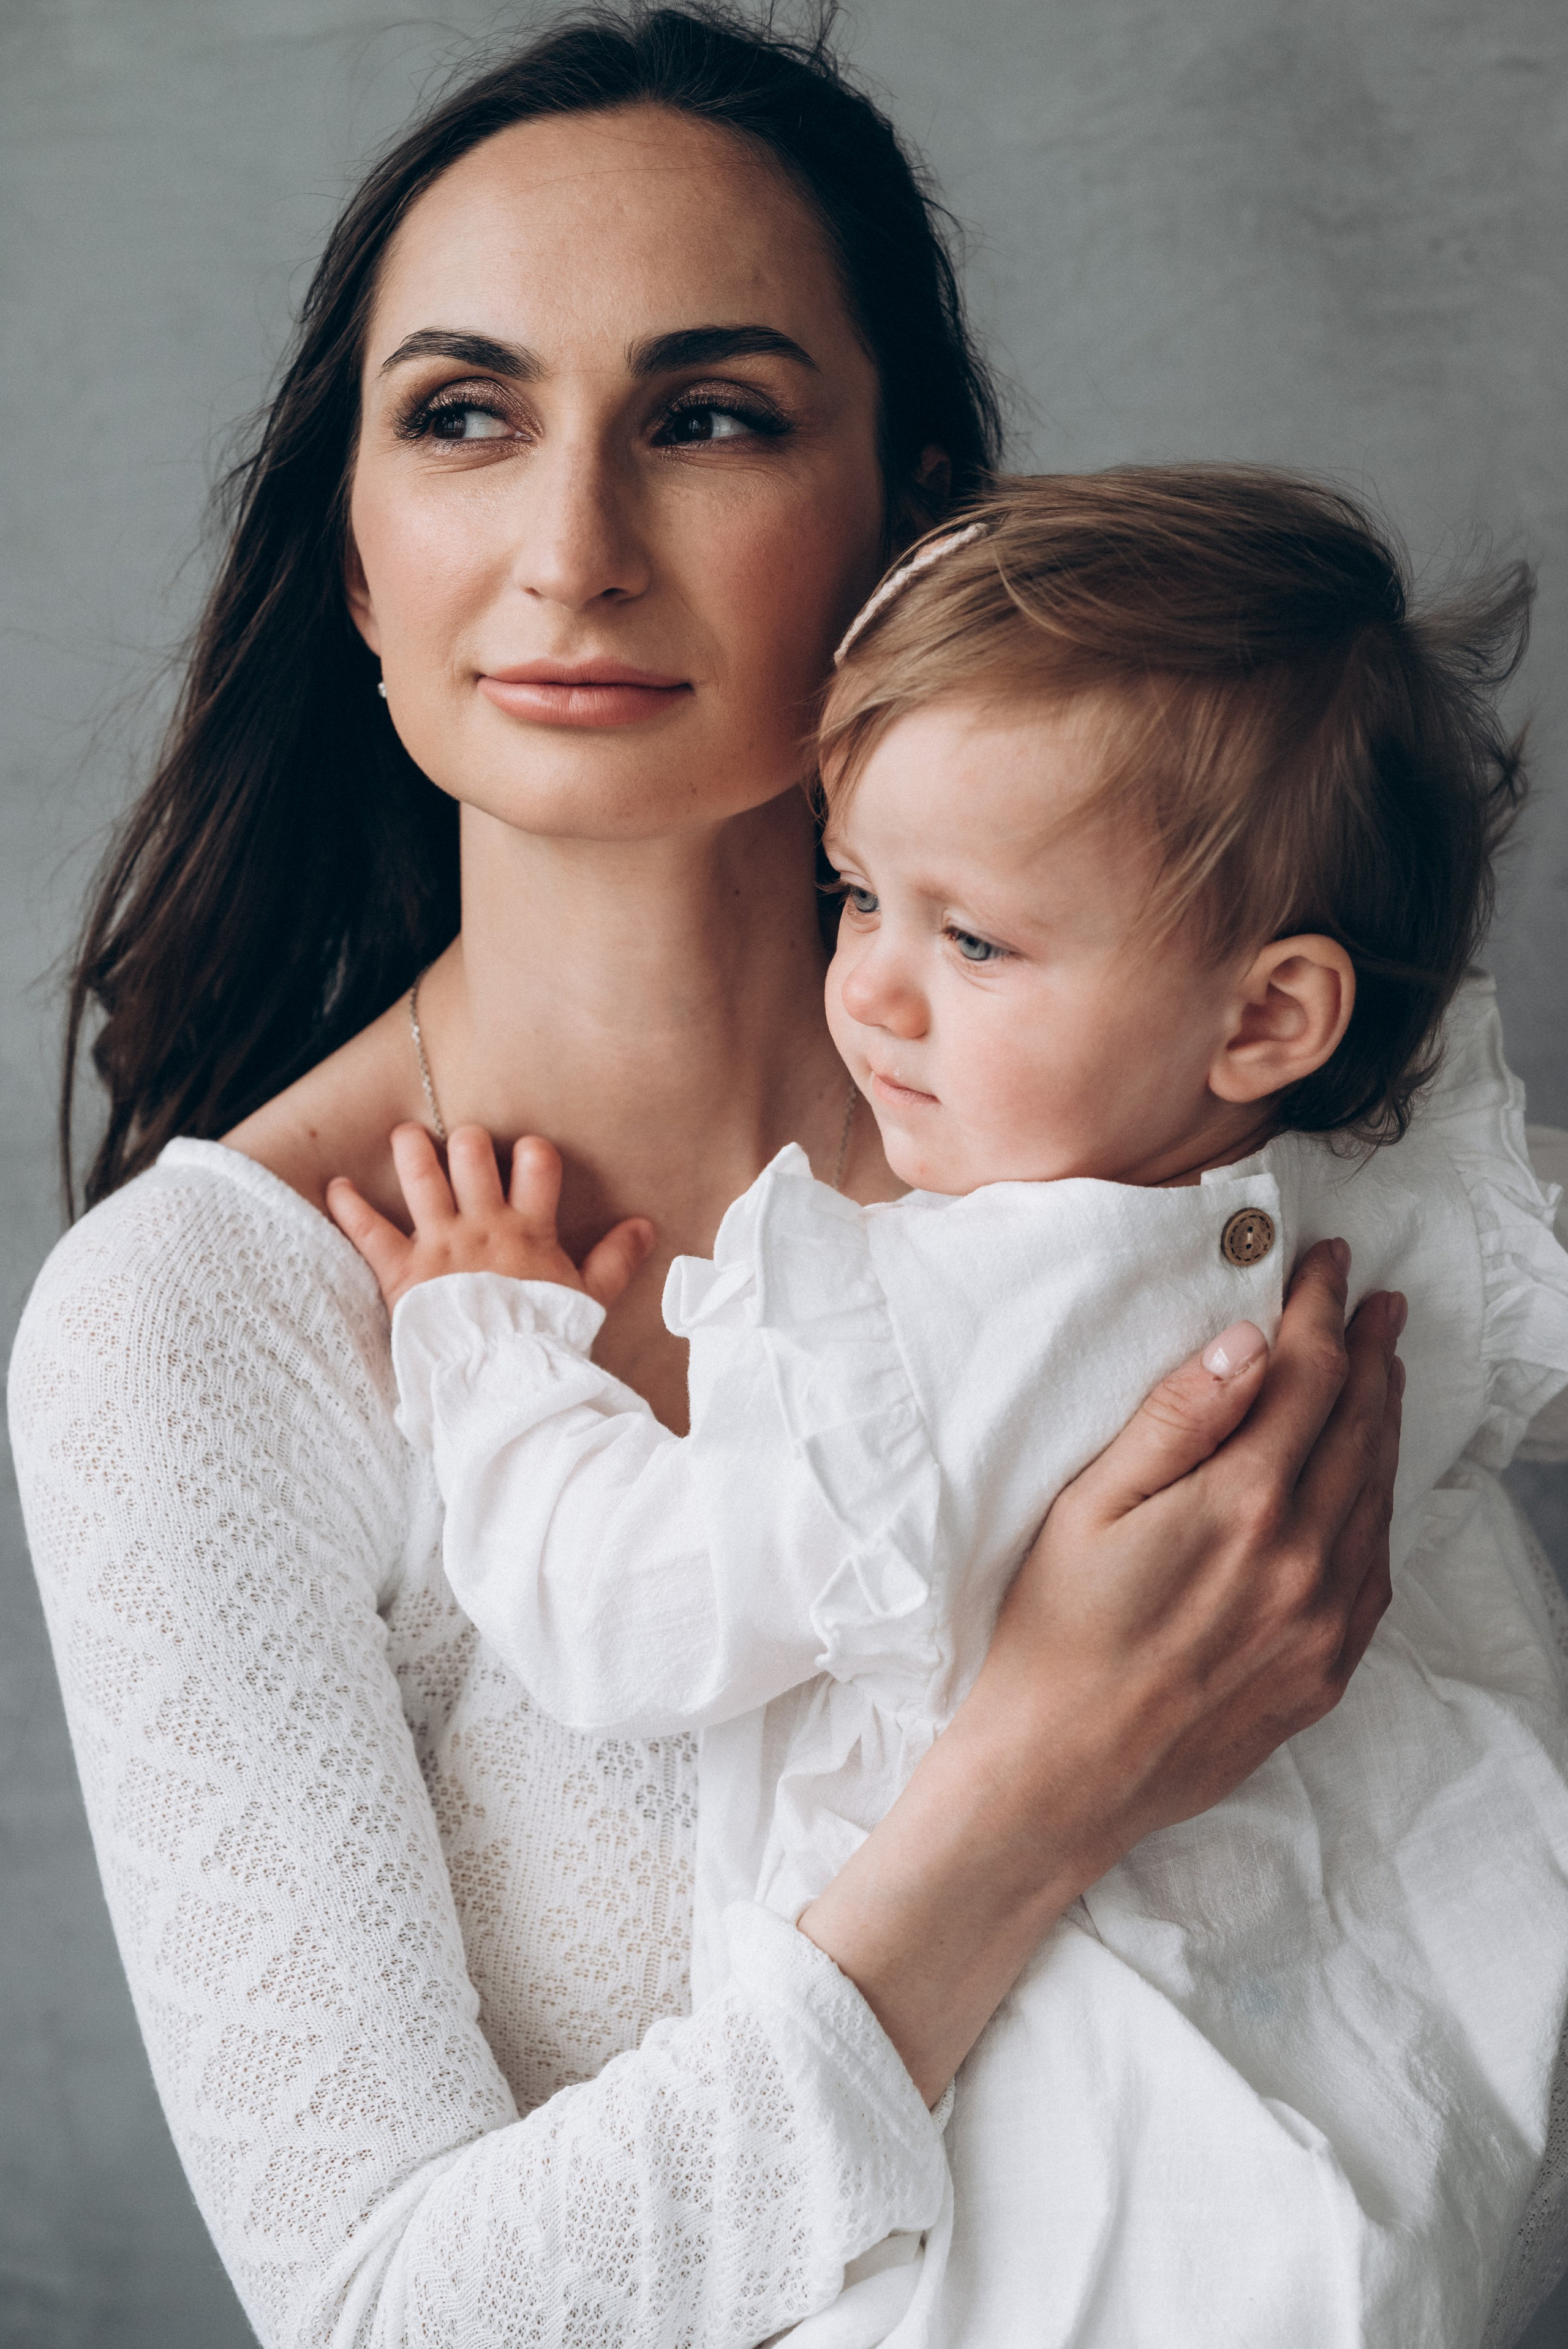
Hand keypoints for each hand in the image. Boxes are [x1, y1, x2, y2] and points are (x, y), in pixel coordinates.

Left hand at [326, 1123, 654, 1316]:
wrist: (502, 1379)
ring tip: (405, 1135)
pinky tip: (335, 1186)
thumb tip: (647, 1224)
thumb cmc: (546, 1339)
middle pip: (473, 1154)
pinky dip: (348, 1206)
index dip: (531, 1151)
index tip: (526, 1155)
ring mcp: (439, 1243)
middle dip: (467, 1141)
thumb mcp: (590, 1298)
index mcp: (528, 1228)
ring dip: (411, 1148)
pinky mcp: (401, 1270)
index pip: (536, 1161)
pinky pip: (367, 1229)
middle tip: (461, 1143)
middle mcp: (482, 1224)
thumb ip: (616, 1258)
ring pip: (421, 1175)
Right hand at [801, 1240, 1403, 2102]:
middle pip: (1359, 1426)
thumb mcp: (1090, 1506)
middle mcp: (1304, 1560)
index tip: (1328, 1265)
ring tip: (1381, 1369)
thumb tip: (1246, 1342)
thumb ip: (1177, 1419)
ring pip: (1377, 1493)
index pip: (1308, 1375)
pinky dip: (1379, 1503)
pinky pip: (1376, 1566)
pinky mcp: (1325, 1670)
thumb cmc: (1053, 1634)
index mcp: (1244, 1504)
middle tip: (1375, 1301)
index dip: (1321, 1310)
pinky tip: (1366, 1479)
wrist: (1061, 1778)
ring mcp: (1324, 1622)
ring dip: (1382, 1420)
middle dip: (1370, 1352)